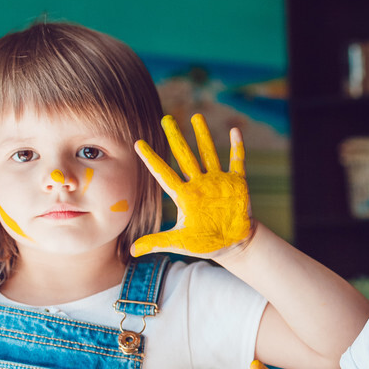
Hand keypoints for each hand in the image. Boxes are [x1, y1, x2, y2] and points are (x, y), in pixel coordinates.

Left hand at [130, 114, 251, 258]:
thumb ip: (157, 242)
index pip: (163, 174)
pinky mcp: (237, 183)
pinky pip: (237, 161)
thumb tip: (130, 252)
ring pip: (208, 153)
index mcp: (184, 196)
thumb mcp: (180, 242)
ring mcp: (218, 181)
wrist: (234, 245)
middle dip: (176, 137)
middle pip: (184, 156)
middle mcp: (199, 184)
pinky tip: (235, 131)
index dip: (151, 159)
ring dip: (203, 135)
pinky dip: (237, 147)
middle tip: (166, 118)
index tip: (138, 143)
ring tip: (196, 116)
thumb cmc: (206, 243)